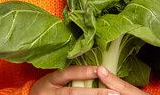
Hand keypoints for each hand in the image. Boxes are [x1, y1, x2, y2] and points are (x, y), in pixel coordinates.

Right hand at [29, 66, 148, 94]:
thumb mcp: (52, 80)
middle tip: (114, 93)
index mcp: (50, 81)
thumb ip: (67, 75)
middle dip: (95, 94)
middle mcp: (51, 93)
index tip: (101, 69)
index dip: (84, 71)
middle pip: (73, 93)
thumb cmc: (45, 90)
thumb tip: (93, 67)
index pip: (68, 73)